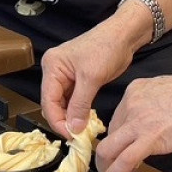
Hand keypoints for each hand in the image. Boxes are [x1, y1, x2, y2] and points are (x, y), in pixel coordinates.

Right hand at [40, 17, 139, 139]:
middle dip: (63, 120)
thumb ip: (80, 104)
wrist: (124, 35)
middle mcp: (55, 71)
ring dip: (71, 117)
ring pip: (63, 104)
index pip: (48, 100)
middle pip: (53, 103)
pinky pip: (73, 100)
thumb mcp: (92, 77)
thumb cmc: (106, 48)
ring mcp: (66, 76)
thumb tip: (73, 129)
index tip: (69, 135)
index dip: (57, 120)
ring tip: (81, 132)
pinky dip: (78, 111)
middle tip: (76, 136)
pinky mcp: (78, 80)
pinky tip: (84, 121)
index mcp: (52, 66)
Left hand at [94, 68, 171, 171]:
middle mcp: (131, 104)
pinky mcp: (150, 138)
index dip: (118, 137)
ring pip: (109, 149)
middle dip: (110, 154)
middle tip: (116, 167)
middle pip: (110, 135)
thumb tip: (154, 117)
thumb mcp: (165, 90)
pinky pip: (124, 160)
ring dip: (107, 167)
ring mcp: (139, 121)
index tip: (122, 147)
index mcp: (136, 91)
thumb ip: (153, 103)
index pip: (117, 119)